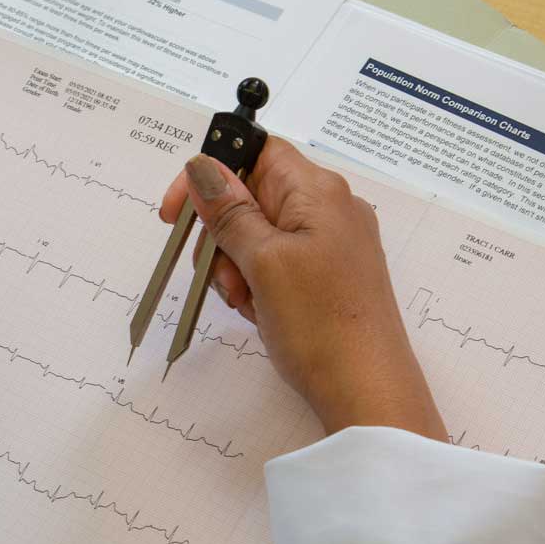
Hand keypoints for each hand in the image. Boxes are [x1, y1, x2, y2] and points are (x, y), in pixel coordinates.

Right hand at [159, 138, 446, 440]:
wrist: (367, 393)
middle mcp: (330, 208)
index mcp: (318, 191)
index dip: (212, 171)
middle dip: (223, 234)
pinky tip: (261, 313)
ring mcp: (331, 244)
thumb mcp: (263, 261)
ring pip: (258, 236)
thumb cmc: (319, 322)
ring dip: (236, 266)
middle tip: (221, 274)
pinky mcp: (329, 277)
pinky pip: (277, 265)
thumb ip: (229, 210)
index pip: (256, 150)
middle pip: (252, 196)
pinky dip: (258, 285)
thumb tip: (203, 165)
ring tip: (247, 302)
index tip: (176, 212)